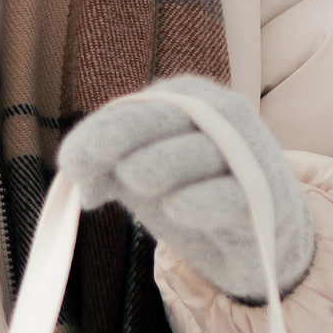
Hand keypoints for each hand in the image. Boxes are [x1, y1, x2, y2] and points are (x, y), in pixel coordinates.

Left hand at [57, 75, 313, 302]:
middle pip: (167, 117)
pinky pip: (232, 194)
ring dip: (163, 162)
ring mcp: (245, 153)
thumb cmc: (191, 190)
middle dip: (125, 133)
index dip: (99, 132)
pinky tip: (177, 207)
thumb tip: (72, 169)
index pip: (136, 108)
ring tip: (132, 179)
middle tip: (93, 155)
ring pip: (200, 151)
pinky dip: (204, 200)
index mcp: (185, 98)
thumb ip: (103, 166)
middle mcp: (218, 115)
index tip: (69, 163)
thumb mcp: (140, 175)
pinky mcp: (263, 197)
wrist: (256, 233)